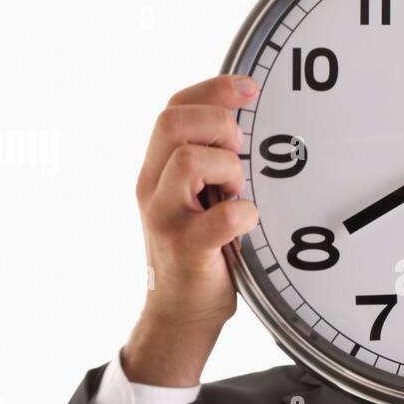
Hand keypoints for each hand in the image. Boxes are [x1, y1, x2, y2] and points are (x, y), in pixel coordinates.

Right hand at [121, 74, 260, 385]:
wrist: (180, 314)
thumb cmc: (201, 252)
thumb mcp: (198, 199)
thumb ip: (208, 162)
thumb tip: (243, 121)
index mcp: (157, 170)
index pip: (174, 107)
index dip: (213, 90)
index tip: (251, 88)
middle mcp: (153, 188)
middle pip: (173, 122)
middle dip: (218, 124)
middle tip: (240, 152)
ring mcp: (165, 218)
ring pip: (188, 161)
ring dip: (227, 167)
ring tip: (238, 190)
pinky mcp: (186, 250)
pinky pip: (217, 219)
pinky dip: (243, 214)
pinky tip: (250, 221)